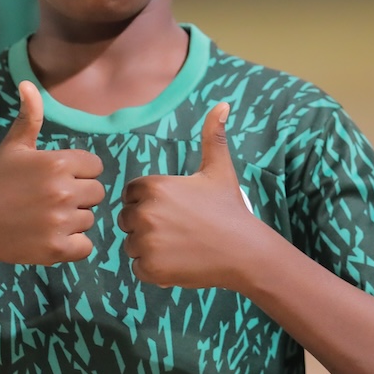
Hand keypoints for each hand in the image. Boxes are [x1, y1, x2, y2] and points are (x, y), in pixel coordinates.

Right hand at [0, 81, 104, 264]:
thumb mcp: (13, 147)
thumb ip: (29, 117)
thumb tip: (28, 84)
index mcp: (57, 163)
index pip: (94, 166)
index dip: (78, 172)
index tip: (54, 178)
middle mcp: (63, 191)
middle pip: (97, 193)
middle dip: (78, 196)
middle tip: (48, 200)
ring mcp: (61, 221)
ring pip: (90, 219)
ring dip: (73, 221)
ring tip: (44, 218)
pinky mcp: (58, 248)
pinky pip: (86, 246)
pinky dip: (72, 245)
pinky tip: (49, 236)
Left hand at [121, 103, 266, 290]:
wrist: (244, 251)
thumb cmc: (229, 209)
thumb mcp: (219, 170)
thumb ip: (213, 136)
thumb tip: (222, 104)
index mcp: (153, 187)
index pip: (131, 195)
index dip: (150, 203)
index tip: (174, 210)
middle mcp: (144, 212)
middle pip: (128, 220)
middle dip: (147, 226)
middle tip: (179, 230)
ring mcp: (145, 241)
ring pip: (131, 245)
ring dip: (149, 249)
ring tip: (180, 246)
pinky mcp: (150, 268)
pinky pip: (137, 267)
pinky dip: (154, 269)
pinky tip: (178, 262)